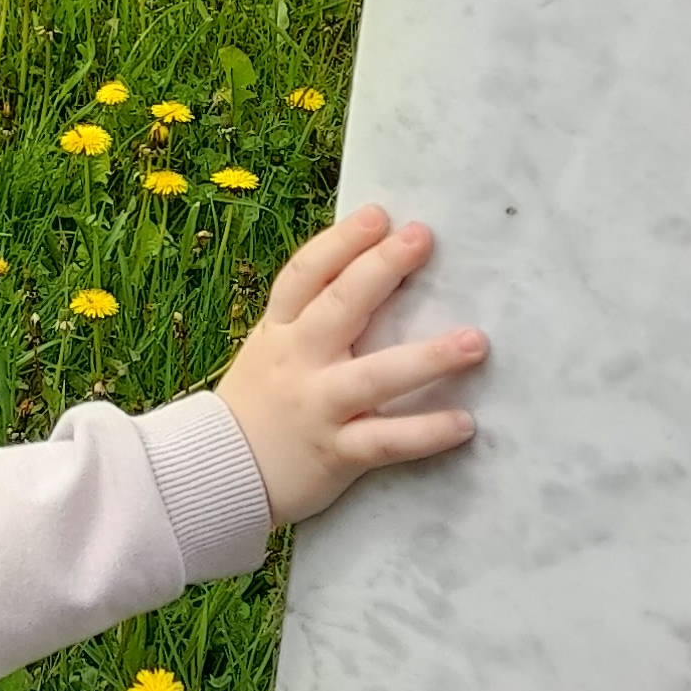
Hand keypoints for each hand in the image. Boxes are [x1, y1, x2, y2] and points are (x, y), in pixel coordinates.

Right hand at [220, 207, 484, 524]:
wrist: (216, 475)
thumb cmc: (258, 405)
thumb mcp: (271, 350)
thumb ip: (310, 318)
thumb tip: (371, 271)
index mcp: (280, 330)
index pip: (306, 275)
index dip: (341, 241)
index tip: (379, 215)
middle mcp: (298, 361)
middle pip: (339, 308)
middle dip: (380, 269)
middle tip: (421, 237)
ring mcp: (317, 406)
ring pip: (374, 376)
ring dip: (427, 358)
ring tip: (474, 341)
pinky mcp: (335, 453)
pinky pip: (385, 441)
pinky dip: (425, 433)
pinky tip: (464, 423)